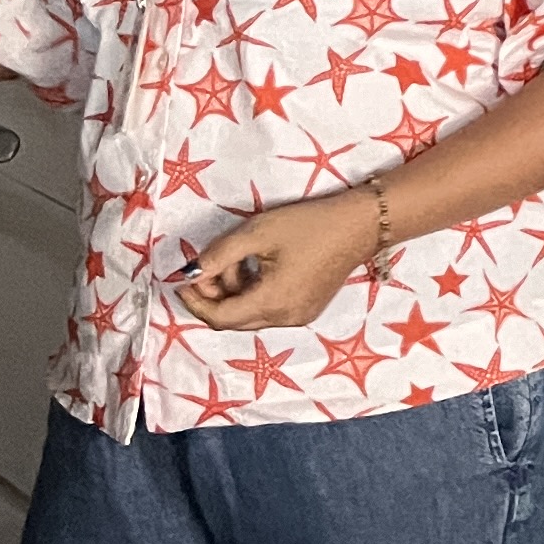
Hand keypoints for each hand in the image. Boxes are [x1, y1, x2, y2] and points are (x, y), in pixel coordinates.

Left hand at [176, 194, 383, 330]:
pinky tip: (259, 267)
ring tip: (239, 259)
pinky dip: (254, 294)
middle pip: (234, 320)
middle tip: (208, 266)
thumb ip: (219, 255)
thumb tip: (189, 273)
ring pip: (251, 316)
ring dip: (235, 293)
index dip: (196, 301)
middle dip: (214, 295)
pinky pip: (269, 310)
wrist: (361, 224)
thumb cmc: (310, 224)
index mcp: (272, 303)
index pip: (220, 317)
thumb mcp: (258, 232)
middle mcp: (285, 319)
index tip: (182, 280)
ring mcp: (299, 317)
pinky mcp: (308, 309)